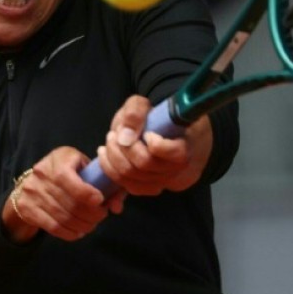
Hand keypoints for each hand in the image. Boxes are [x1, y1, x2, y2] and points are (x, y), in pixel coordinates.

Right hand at [2, 147, 124, 242]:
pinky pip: (52, 227)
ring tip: (91, 225)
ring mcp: (31, 191)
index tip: (99, 201)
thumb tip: (116, 207)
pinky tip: (78, 232)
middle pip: (68, 202)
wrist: (31, 181)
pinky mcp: (26, 208)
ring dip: (82, 225)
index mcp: (59, 158)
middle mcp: (42, 173)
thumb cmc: (68, 172)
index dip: (85, 193)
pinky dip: (69, 233)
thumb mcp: (85, 168)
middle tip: (101, 216)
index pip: (67, 178)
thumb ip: (105, 183)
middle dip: (90, 214)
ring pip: (62, 217)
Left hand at [96, 95, 213, 195]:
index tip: (147, 133)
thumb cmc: (155, 118)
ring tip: (110, 141)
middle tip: (114, 134)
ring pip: (133, 178)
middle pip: (145, 164)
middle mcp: (177, 169)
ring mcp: (164, 182)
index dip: (155, 143)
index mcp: (186, 145)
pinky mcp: (150, 188)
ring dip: (114, 158)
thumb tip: (125, 136)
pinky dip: (112, 170)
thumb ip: (135, 113)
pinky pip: (128, 187)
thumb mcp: (144, 104)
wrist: (162, 134)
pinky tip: (106, 155)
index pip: (173, 152)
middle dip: (123, 148)